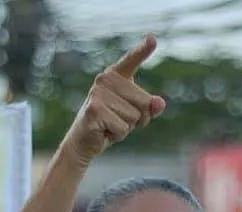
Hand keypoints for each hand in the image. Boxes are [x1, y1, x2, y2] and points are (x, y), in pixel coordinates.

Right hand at [62, 34, 165, 166]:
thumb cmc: (110, 125)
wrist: (82, 143)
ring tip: (109, 126)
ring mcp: (98, 94)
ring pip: (134, 117)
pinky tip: (104, 132)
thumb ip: (149, 107)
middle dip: (138, 119)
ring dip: (126, 128)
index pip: (131, 60)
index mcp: (115, 76)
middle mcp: (105, 80)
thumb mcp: (134, 114)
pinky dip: (117, 135)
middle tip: (118, 120)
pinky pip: (123, 128)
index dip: (142, 50)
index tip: (152, 39)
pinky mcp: (95, 110)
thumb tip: (159, 103)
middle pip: (145, 102)